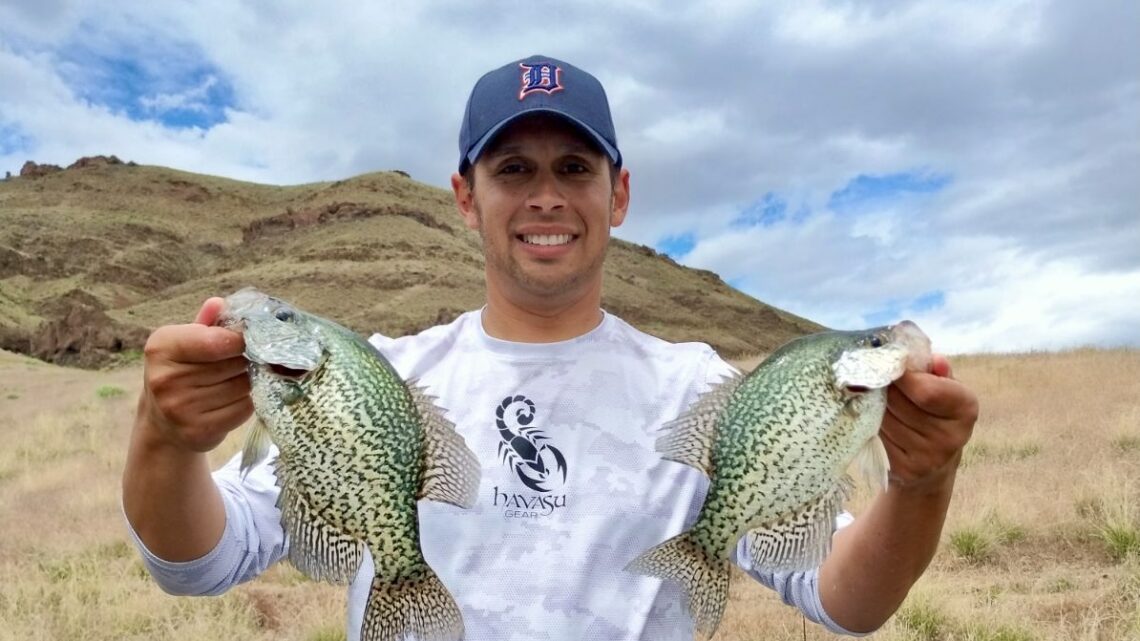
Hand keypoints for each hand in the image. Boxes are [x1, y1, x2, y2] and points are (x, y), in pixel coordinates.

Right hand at [138, 297, 252, 451]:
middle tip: (237, 362)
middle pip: (235, 362)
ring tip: (231, 381)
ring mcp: (180, 408)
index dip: (240, 339)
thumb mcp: (186, 342)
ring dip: (248, 381)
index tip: (246, 339)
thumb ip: (206, 323)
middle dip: (244, 360)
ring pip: (243, 385)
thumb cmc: (181, 373)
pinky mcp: (198, 431)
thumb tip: (220, 303)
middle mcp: (166, 379)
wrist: (163, 425)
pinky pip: (244, 408)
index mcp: (161, 347)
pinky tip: (230, 400)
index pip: (217, 340)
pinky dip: (246, 402)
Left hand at [880, 354, 978, 492]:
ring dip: (874, 406)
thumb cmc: (934, 413)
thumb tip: (935, 361)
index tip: (890, 366)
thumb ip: (937, 372)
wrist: (932, 465)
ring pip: (883, 418)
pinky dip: (871, 425)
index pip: (926, 390)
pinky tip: (878, 422)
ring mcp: (927, 458)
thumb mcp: (944, 388)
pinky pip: (877, 437)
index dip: (902, 375)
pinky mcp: (905, 470)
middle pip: (897, 402)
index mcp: (965, 409)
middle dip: (884, 388)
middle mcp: (951, 437)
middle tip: (879, 381)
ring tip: (880, 403)